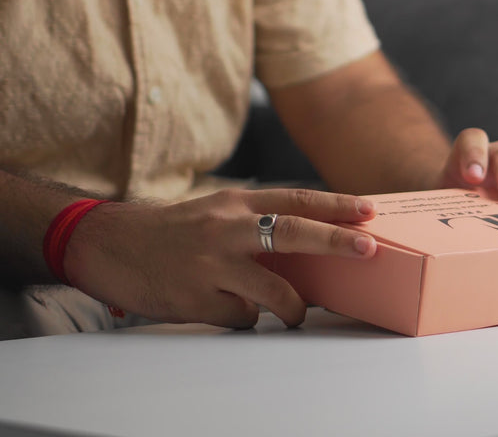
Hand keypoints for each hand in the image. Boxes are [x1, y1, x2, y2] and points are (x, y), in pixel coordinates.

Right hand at [62, 188, 377, 328]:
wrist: (108, 244)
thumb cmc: (174, 230)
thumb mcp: (217, 210)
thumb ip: (258, 220)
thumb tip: (313, 238)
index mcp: (236, 203)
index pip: (296, 199)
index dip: (335, 205)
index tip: (369, 210)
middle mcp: (226, 228)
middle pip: (291, 232)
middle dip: (335, 242)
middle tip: (368, 250)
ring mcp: (211, 264)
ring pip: (273, 291)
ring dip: (294, 307)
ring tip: (296, 314)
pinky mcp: (195, 299)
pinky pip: (240, 317)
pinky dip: (244, 317)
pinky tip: (227, 308)